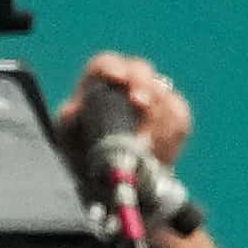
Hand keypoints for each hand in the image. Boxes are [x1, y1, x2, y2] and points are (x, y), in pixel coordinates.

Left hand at [54, 51, 192, 166]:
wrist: (114, 183)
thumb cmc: (85, 154)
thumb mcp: (69, 139)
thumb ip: (68, 121)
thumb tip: (72, 111)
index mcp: (99, 82)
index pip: (106, 64)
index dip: (113, 67)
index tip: (118, 78)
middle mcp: (129, 84)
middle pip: (140, 69)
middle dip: (141, 83)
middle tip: (140, 102)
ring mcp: (155, 99)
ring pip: (163, 92)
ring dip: (156, 114)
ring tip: (144, 143)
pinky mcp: (175, 117)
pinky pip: (179, 115)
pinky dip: (170, 131)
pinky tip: (157, 150)